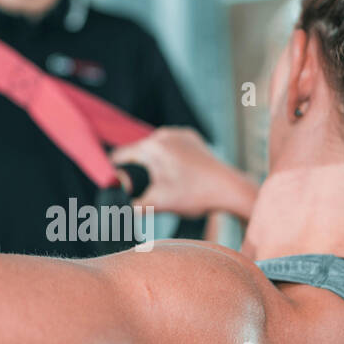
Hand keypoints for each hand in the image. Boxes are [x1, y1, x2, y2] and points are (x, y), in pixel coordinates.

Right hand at [110, 127, 242, 217]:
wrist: (228, 190)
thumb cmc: (195, 196)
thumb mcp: (158, 204)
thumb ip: (132, 206)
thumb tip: (116, 209)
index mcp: (152, 147)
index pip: (120, 156)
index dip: (114, 172)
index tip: (115, 186)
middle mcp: (164, 134)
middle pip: (138, 152)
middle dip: (136, 169)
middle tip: (145, 189)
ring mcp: (179, 134)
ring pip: (154, 149)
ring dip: (153, 163)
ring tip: (165, 183)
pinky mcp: (191, 137)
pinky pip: (171, 146)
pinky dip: (169, 158)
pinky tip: (177, 174)